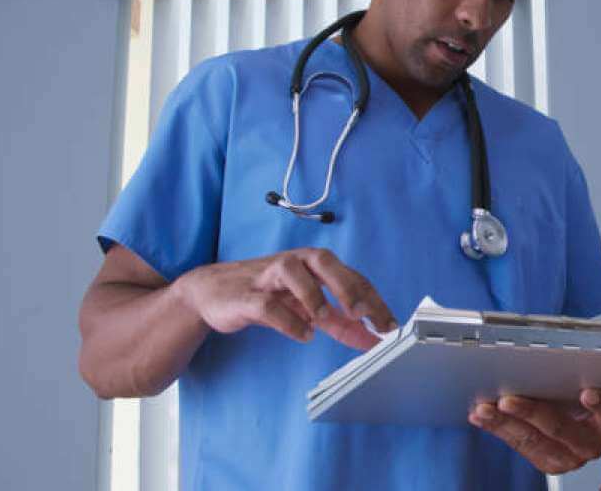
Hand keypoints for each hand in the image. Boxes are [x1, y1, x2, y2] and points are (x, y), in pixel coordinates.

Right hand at [176, 247, 395, 350]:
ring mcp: (268, 277)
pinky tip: (303, 336)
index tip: (389, 325)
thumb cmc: (267, 294)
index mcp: (314, 265)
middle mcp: (294, 263)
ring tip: (327, 318)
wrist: (211, 293)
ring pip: (294, 272)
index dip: (373, 299)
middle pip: (324, 261)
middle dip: (347, 286)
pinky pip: (267, 305)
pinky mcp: (245, 296)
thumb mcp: (308, 308)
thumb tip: (370, 339)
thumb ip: (339, 322)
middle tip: (363, 313)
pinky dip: (287, 321)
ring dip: (314, 295)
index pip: (350, 276)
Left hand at [468, 389, 600, 473]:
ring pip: (531, 440)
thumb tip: (572, 376)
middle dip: (529, 413)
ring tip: (484, 409)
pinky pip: (517, 445)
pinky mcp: (544, 461)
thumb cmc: (594, 406)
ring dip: (503, 423)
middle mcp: (587, 445)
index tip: (588, 394)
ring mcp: (564, 457)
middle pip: (558, 428)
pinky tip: (481, 417)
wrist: (592, 431)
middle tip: (507, 400)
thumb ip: (590, 382)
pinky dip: (497, 429)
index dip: (599, 404)